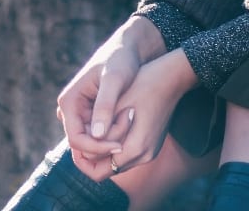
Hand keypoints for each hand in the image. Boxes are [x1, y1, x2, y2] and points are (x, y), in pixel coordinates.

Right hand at [56, 16, 165, 174]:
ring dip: (110, 140)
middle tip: (128, 141)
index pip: (76, 140)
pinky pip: (99, 133)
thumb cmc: (122, 59)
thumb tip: (97, 134)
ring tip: (131, 130)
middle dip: (104, 144)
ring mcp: (80, 112)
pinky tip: (130, 130)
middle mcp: (70, 109)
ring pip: (92, 140)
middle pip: (83, 143)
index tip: (120, 147)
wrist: (130, 48)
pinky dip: (113, 134)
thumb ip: (106, 104)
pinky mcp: (92, 112)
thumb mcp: (115, 79)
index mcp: (68, 101)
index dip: (97, 148)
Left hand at [88, 49, 197, 179]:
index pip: (97, 172)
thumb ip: (100, 128)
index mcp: (136, 148)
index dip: (81, 159)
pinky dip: (114, 145)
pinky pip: (126, 154)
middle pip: (106, 170)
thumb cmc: (145, 84)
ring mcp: (150, 151)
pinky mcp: (152, 145)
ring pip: (115, 163)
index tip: (75, 140)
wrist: (173, 76)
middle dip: (91, 155)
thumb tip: (81, 147)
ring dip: (103, 150)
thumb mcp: (118, 103)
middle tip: (82, 133)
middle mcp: (145, 156)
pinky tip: (109, 126)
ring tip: (94, 128)